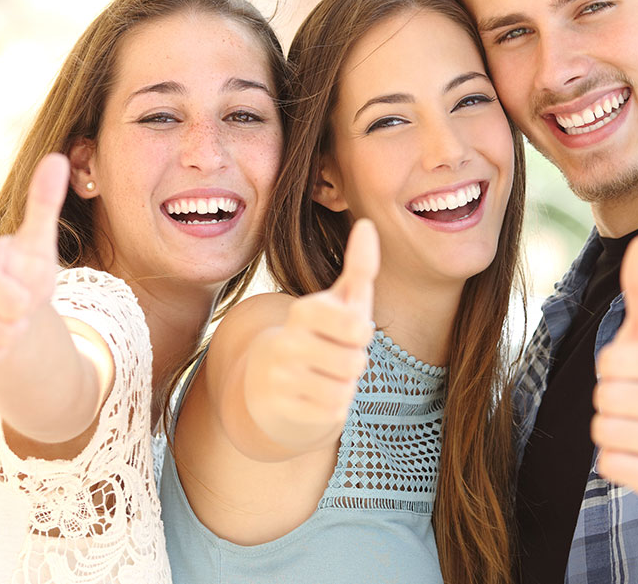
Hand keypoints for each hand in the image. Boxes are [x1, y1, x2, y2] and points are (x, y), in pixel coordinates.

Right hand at [0, 154, 68, 382]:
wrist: (7, 311)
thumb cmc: (24, 273)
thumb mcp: (39, 243)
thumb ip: (44, 204)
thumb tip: (55, 157)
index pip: (13, 303)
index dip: (26, 303)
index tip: (20, 291)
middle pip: (1, 334)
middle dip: (17, 328)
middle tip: (11, 313)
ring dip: (2, 349)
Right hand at [246, 219, 378, 434]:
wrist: (270, 381)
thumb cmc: (320, 334)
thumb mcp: (341, 300)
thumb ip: (359, 265)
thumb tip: (367, 224)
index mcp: (304, 311)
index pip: (354, 325)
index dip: (360, 331)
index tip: (347, 329)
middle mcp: (286, 342)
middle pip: (355, 361)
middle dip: (354, 361)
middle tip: (335, 355)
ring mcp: (279, 378)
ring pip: (344, 389)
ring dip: (344, 385)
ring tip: (325, 374)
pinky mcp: (280, 408)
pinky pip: (332, 413)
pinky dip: (332, 407)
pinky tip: (314, 395)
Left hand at [592, 233, 637, 498]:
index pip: (608, 363)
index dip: (610, 363)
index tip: (632, 367)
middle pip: (603, 397)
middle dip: (608, 394)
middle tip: (632, 396)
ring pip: (602, 432)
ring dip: (608, 425)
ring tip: (632, 420)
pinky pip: (610, 467)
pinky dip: (611, 457)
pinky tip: (632, 447)